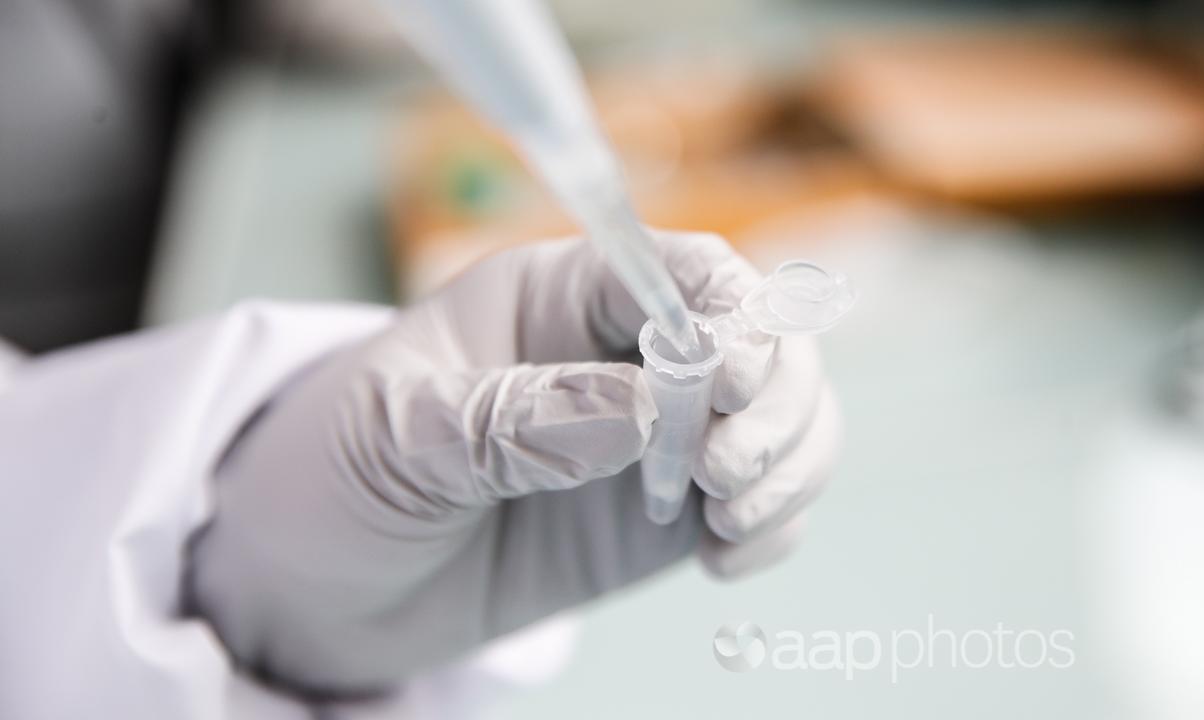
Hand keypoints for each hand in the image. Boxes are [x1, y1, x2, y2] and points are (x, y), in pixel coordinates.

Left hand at [189, 232, 841, 692]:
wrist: (325, 586)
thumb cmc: (339, 474)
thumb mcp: (399, 435)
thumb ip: (512, 419)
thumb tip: (640, 411)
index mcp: (558, 297)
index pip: (681, 269)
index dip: (734, 311)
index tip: (731, 379)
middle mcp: (624, 356)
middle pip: (760, 338)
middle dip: (773, 398)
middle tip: (723, 471)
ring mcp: (654, 436)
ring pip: (783, 415)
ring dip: (789, 462)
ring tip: (730, 522)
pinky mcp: (667, 512)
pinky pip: (762, 500)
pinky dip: (774, 525)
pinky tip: (726, 560)